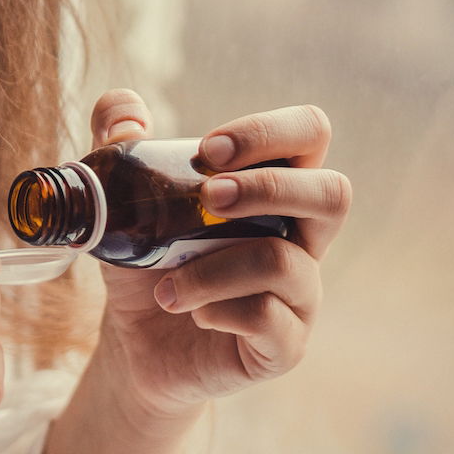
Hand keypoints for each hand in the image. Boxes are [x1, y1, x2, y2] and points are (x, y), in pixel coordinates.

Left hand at [86, 89, 351, 417]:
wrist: (136, 344)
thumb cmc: (145, 265)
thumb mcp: (121, 205)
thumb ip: (119, 150)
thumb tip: (121, 108)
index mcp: (273, 191)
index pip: (309, 135)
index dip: (269, 132)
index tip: (209, 150)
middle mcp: (301, 238)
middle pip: (334, 193)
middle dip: (267, 188)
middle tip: (208, 199)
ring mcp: (300, 294)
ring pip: (283, 263)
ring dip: (211, 269)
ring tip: (165, 287)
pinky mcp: (284, 344)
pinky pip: (267, 319)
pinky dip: (218, 312)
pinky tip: (191, 314)